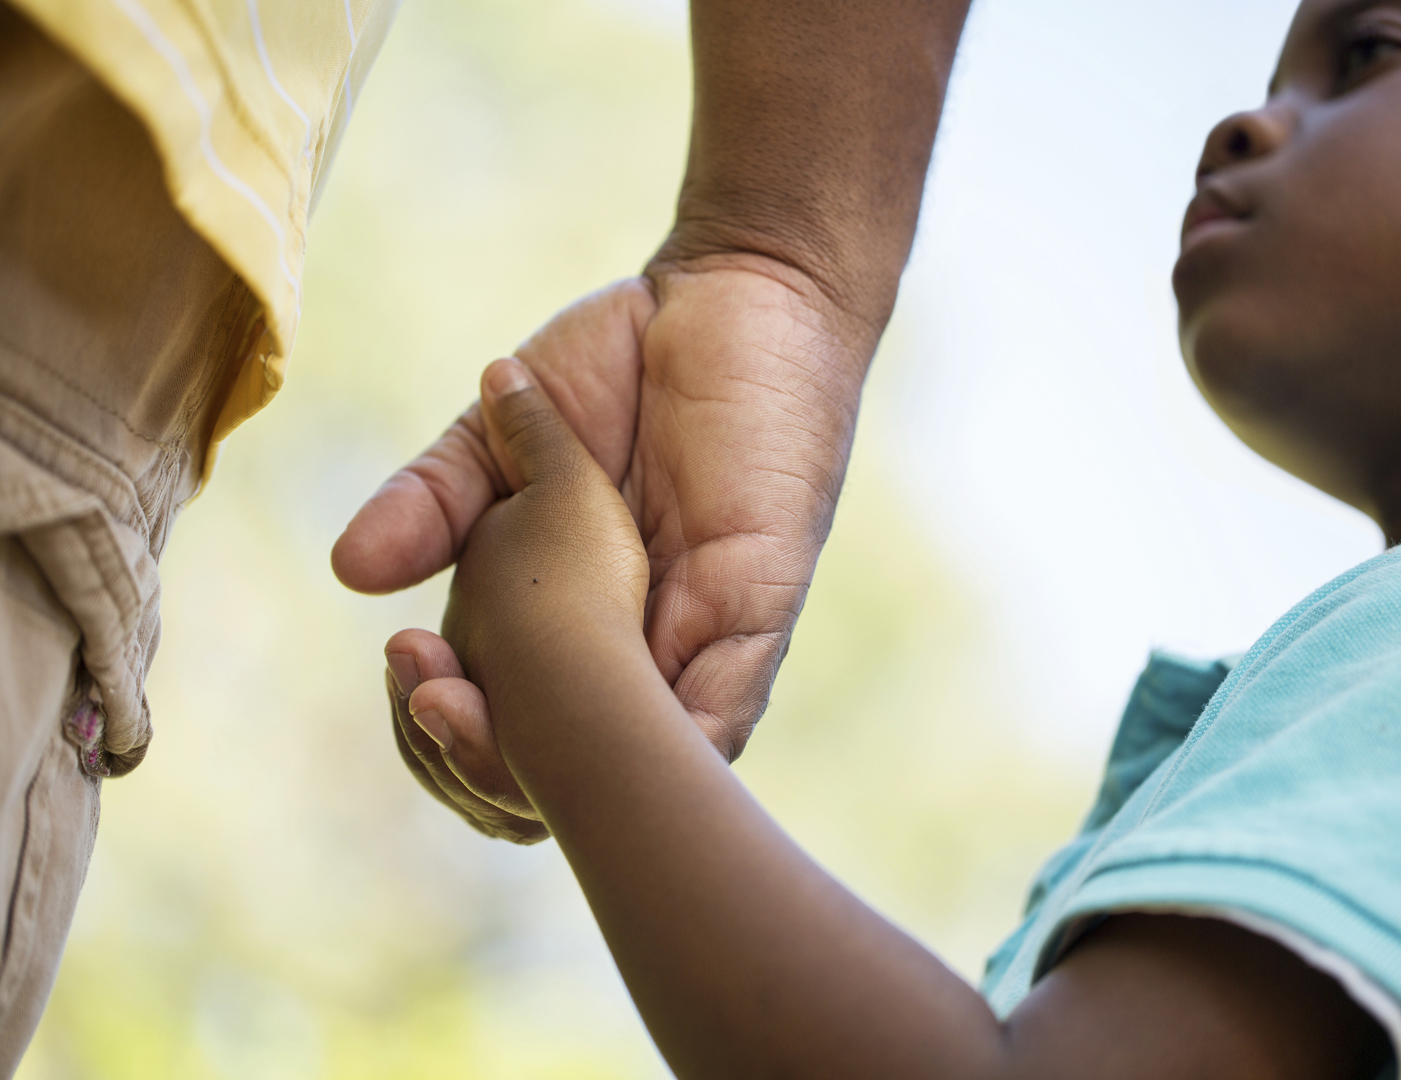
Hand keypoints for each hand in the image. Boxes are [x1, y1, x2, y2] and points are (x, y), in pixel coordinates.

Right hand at [336, 257, 875, 835]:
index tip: (402, 671)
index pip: (510, 720)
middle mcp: (637, 643)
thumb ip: (437, 499)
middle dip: (491, 760)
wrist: (731, 285)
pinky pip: (728, 707)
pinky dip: (676, 742)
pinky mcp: (760, 602)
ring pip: (643, 762)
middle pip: (568, 769)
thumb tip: (348, 571)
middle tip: (430, 702)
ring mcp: (702, 633)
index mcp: (574, 615)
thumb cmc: (623, 359)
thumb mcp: (503, 430)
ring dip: (560, 762)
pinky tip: (622, 760)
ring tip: (479, 719)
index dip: (453, 727)